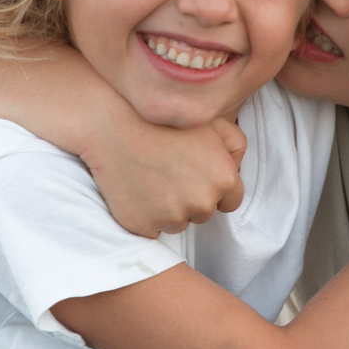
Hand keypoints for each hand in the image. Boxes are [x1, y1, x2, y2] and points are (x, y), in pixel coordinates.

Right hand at [80, 117, 246, 236]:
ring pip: (177, 223)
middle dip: (191, 198)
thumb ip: (235, 146)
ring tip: (150, 178)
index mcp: (224, 180)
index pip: (230, 202)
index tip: (195, 175)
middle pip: (203, 214)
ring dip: (168, 209)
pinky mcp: (143, 227)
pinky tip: (136, 190)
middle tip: (168, 171)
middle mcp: (201, 204)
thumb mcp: (213, 121)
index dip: (213, 188)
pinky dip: (145, 216)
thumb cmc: (164, 118)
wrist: (112, 123)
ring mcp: (171, 218)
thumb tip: (236, 168)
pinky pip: (151, 229)